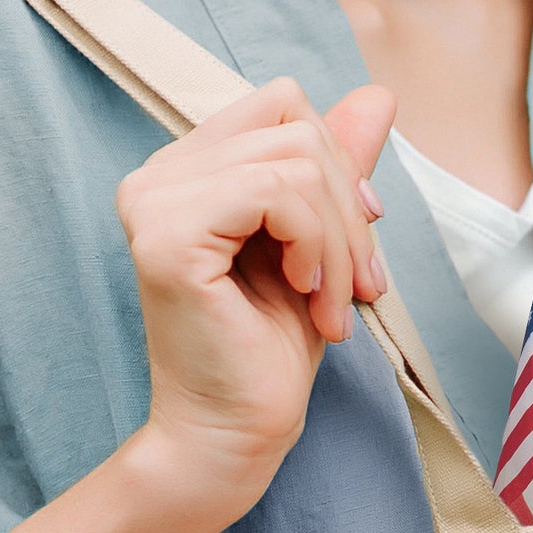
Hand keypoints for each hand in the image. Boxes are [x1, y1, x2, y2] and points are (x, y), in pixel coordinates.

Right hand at [117, 76, 397, 531]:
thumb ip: (334, 171)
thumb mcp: (318, 246)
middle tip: (361, 288)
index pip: (281, 107)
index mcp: (185, 173)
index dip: (338, 164)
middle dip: (347, 208)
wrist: (234, 437)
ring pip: (294, 160)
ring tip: (334, 305)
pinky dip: (317, 245)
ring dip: (339, 240)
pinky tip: (309, 296)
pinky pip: (276, 192)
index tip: (358, 246)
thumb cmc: (267, 356)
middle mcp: (156, 177)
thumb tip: (377, 96)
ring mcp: (155, 201)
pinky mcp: (168, 235)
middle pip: (293, 125)